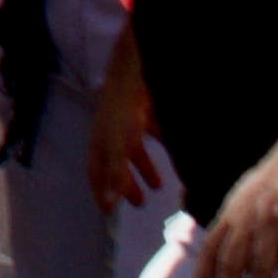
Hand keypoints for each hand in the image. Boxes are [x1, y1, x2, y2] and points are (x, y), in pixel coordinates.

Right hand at [85, 41, 167, 219]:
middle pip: (118, 163)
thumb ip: (115, 174)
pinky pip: (156, 132)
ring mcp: (131, 120)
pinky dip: (165, 145)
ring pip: (137, 150)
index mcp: (102, 141)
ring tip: (160, 186)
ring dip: (146, 168)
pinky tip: (180, 154)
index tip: (108, 212)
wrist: (138, 65)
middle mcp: (114, 132)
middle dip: (127, 183)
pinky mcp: (148, 109)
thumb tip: (108, 206)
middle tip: (140, 203)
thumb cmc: (123, 107)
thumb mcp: (118, 144)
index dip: (101, 191)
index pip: (96, 171)